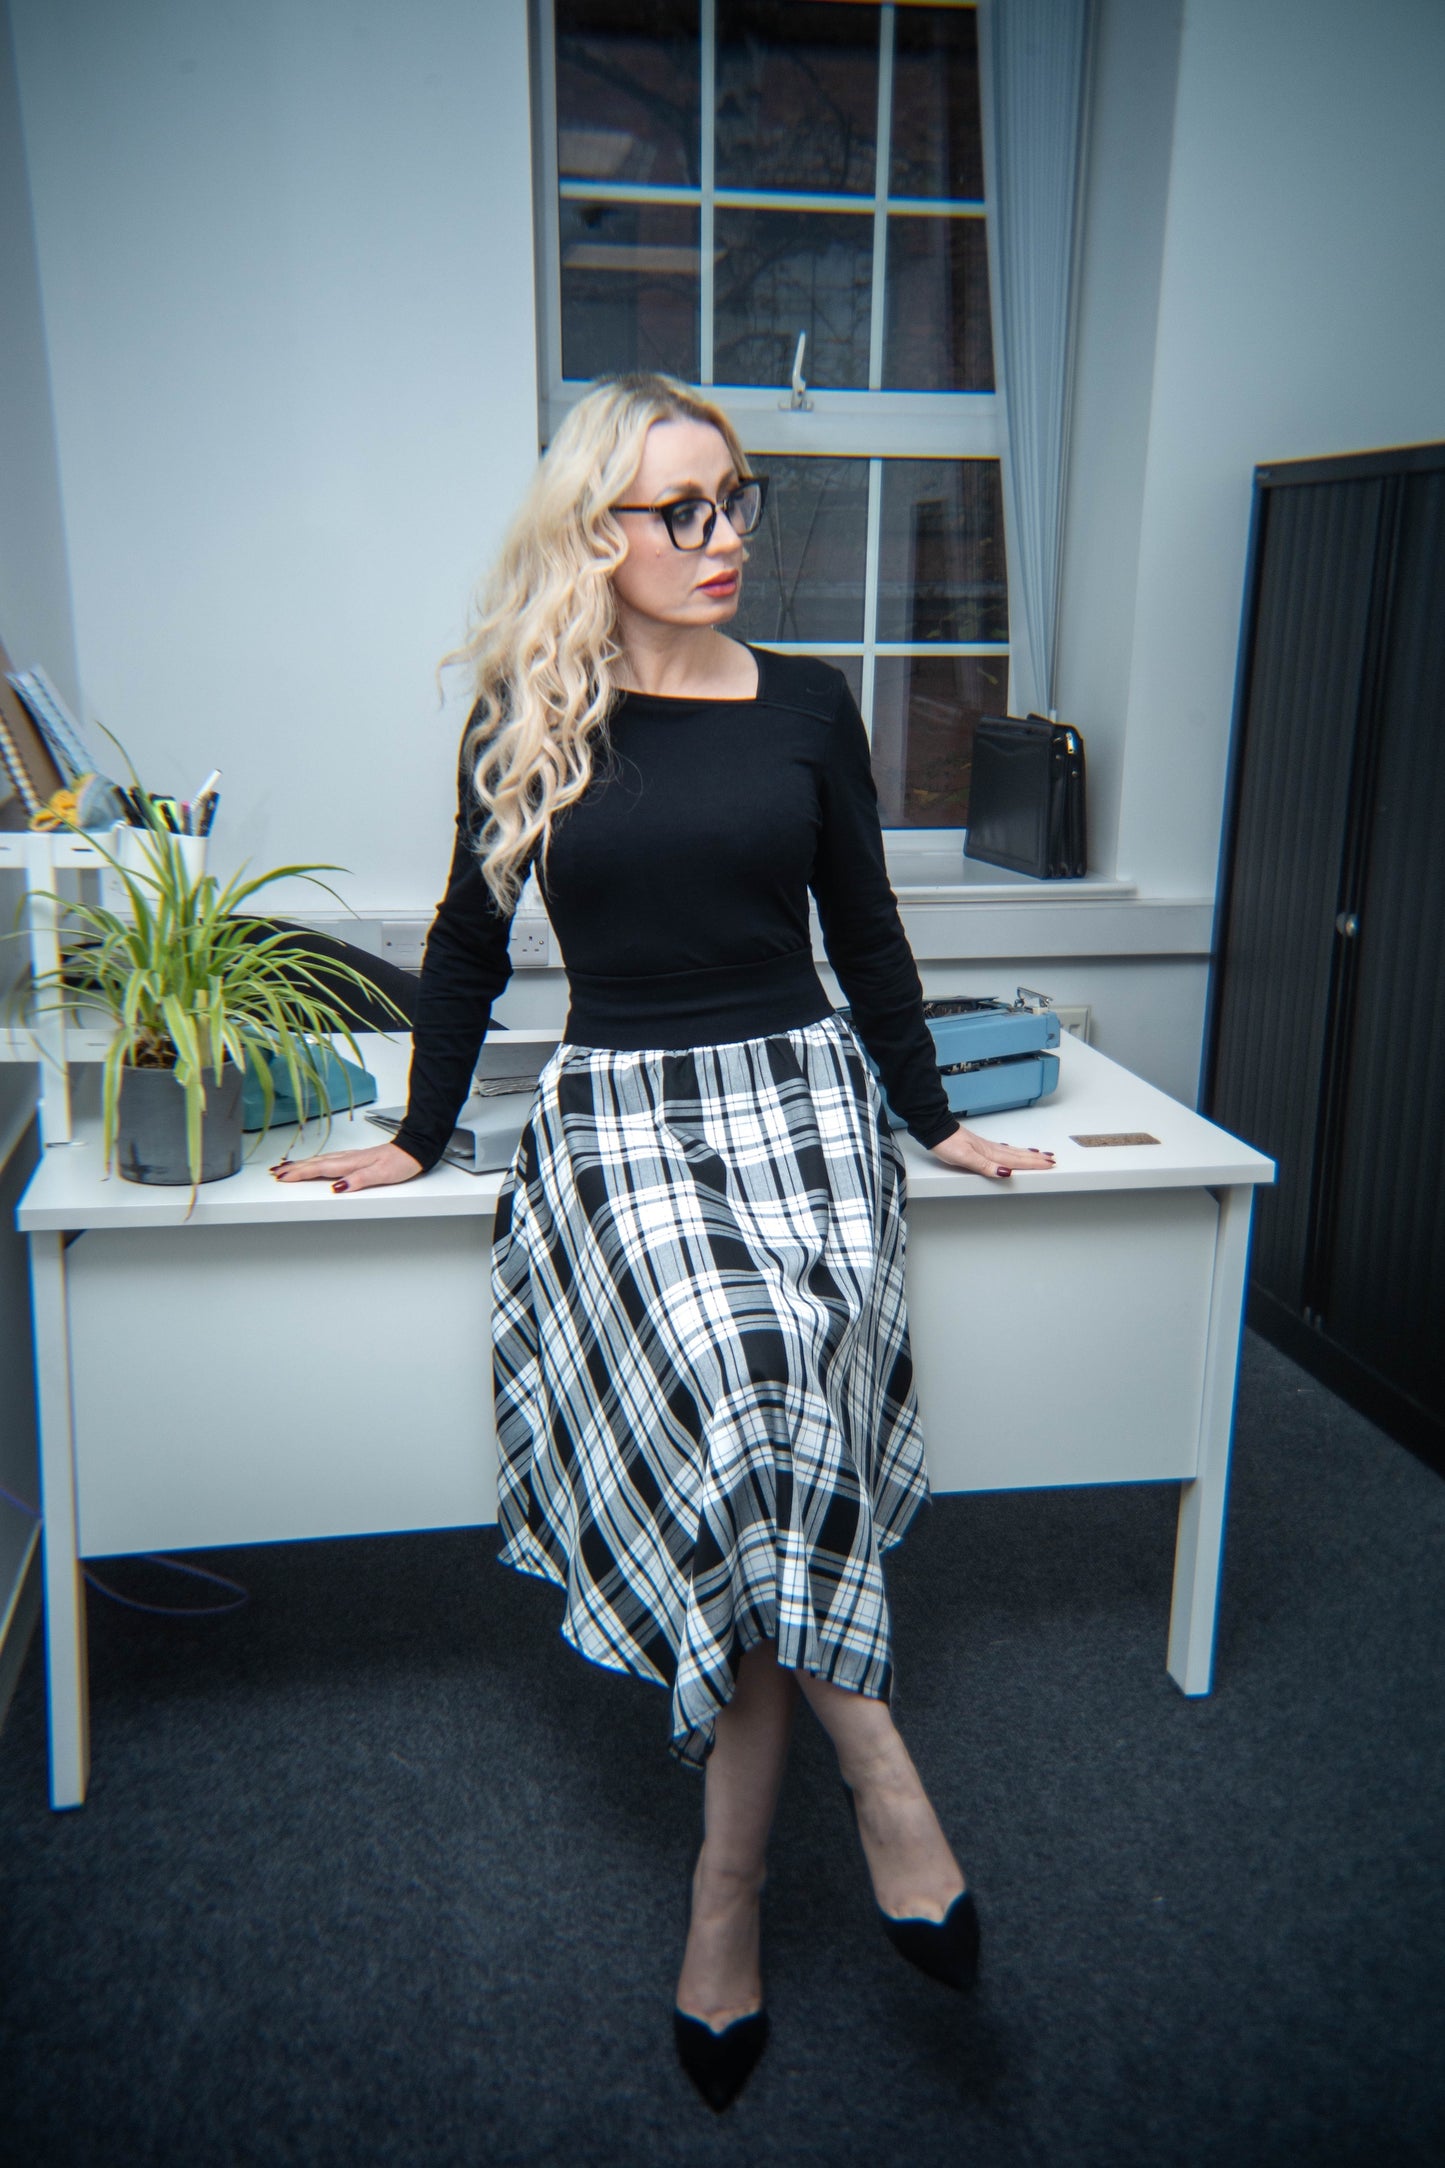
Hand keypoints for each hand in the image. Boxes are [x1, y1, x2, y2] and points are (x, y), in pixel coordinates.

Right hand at [269, 1141, 423, 1194]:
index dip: (300, 1174)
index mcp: (351, 1163)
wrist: (414, 1149)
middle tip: (276, 1173)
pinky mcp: (356, 1158)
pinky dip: (317, 1161)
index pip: (320, 1169)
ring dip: (302, 1164)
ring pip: (321, 1160)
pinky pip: (330, 1159)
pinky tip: (315, 1163)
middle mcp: (349, 1158)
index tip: (283, 1177)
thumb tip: (338, 1187)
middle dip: (295, 1168)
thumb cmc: (400, 1162)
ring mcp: (352, 1157)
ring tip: (287, 1167)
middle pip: (316, 1163)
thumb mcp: (382, 1174)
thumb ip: (359, 1180)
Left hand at [926, 1124, 1055, 1180]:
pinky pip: (1003, 1150)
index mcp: (990, 1153)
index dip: (1034, 1163)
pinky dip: (1012, 1151)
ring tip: (1040, 1155)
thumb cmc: (948, 1144)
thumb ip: (985, 1166)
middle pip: (1018, 1155)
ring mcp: (986, 1147)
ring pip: (1012, 1152)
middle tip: (1051, 1160)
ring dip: (1027, 1154)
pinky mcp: (979, 1146)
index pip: (1016, 1160)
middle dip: (1036, 1159)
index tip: (1049, 1164)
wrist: (936, 1130)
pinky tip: (1012, 1151)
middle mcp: (991, 1149)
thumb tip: (1006, 1173)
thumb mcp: (965, 1158)